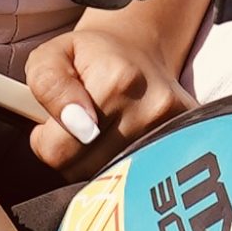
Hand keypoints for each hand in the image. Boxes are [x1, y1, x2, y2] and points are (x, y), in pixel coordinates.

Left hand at [24, 1, 197, 171]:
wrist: (138, 49)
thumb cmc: (89, 55)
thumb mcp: (51, 55)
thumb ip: (48, 85)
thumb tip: (74, 122)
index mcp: (116, 81)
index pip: (59, 152)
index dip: (46, 139)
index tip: (55, 122)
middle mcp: (151, 108)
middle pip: (85, 171)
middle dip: (72, 154)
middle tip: (77, 126)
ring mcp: (173, 130)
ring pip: (109, 181)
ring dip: (96, 163)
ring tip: (99, 133)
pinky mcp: (185, 143)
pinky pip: (137, 181)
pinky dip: (123, 170)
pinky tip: (122, 143)